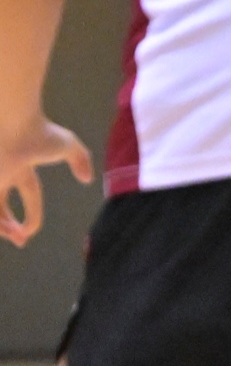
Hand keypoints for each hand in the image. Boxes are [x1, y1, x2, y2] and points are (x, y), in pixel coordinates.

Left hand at [0, 115, 92, 247]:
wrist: (12, 123)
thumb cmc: (38, 132)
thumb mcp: (67, 145)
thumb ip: (80, 159)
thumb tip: (88, 179)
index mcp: (22, 168)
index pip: (30, 195)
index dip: (32, 215)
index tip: (31, 232)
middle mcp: (4, 176)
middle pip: (2, 208)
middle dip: (10, 228)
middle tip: (19, 242)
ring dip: (2, 228)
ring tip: (13, 237)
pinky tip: (4, 229)